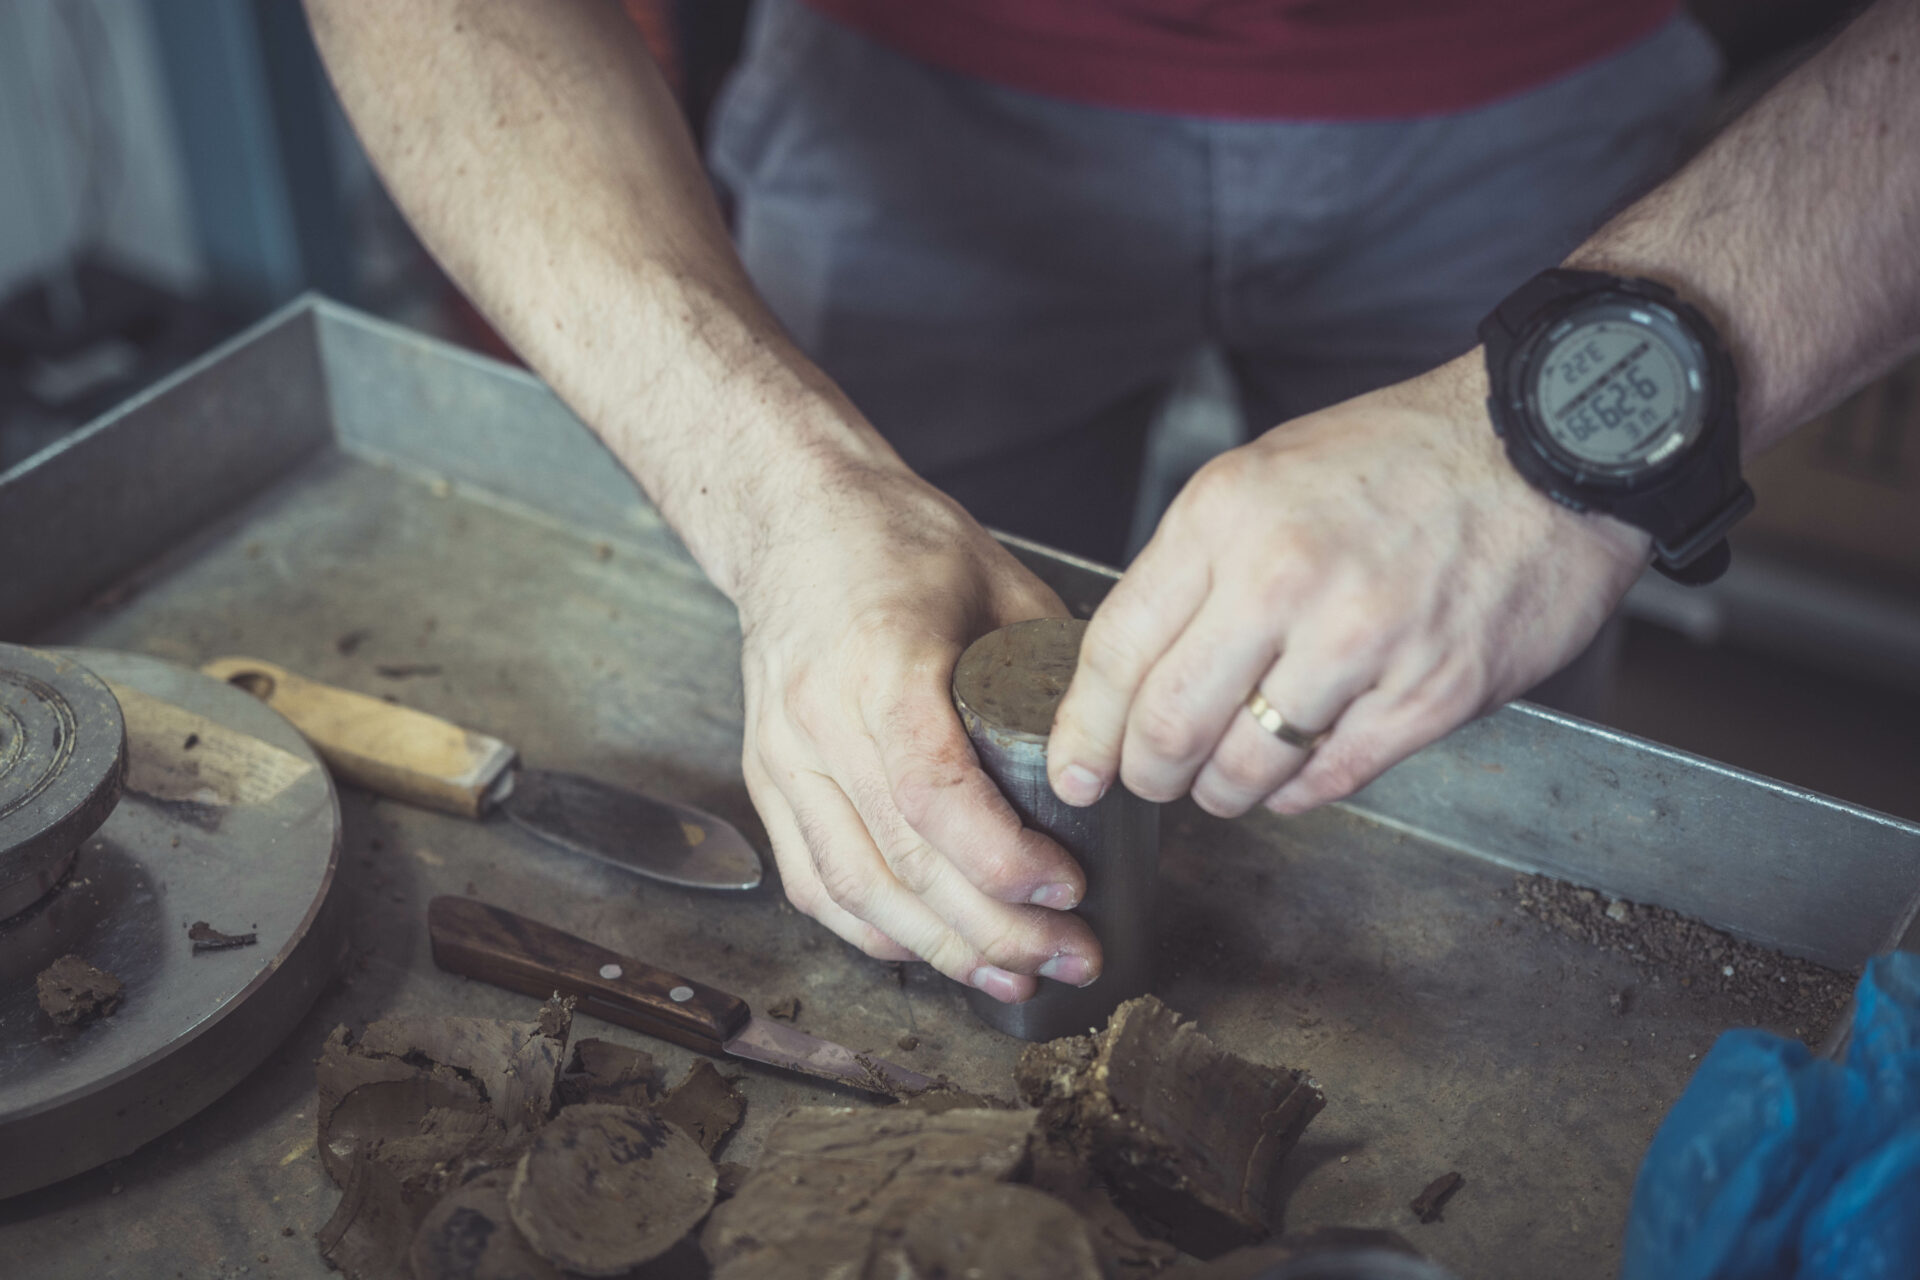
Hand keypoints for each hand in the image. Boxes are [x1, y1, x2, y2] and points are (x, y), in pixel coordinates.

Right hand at [733, 465, 1101, 1001]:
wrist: (793, 522)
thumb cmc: (897, 541)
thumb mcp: (999, 578)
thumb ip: (1056, 663)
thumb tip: (1120, 750)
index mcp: (880, 661)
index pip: (931, 790)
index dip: (1000, 859)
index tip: (1067, 888)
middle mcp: (818, 719)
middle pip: (899, 859)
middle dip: (993, 928)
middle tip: (1070, 956)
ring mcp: (782, 757)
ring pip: (853, 888)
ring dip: (939, 948)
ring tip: (1015, 976)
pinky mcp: (767, 781)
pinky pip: (814, 883)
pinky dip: (873, 931)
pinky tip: (933, 952)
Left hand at [1047, 351, 1649, 817]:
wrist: (1550, 446)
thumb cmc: (1403, 459)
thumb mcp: (1267, 474)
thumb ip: (1199, 566)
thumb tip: (1138, 666)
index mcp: (1227, 515)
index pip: (1118, 648)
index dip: (1083, 727)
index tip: (1071, 767)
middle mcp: (1284, 578)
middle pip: (1168, 725)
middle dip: (1144, 775)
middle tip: (1148, 783)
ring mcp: (1361, 642)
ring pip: (1244, 767)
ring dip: (1221, 791)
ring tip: (1224, 780)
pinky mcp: (1430, 695)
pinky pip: (1329, 779)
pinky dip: (1295, 790)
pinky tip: (1293, 771)